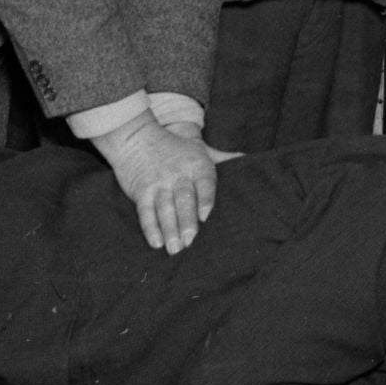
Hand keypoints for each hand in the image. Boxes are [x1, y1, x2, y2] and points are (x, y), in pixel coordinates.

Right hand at [99, 111, 220, 252]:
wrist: (136, 135)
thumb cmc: (175, 148)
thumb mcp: (200, 149)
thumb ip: (223, 158)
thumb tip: (249, 159)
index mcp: (197, 166)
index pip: (204, 183)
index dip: (205, 199)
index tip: (206, 216)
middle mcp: (178, 175)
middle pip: (183, 200)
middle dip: (186, 221)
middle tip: (191, 241)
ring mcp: (158, 183)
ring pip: (164, 208)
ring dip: (169, 230)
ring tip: (175, 249)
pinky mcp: (141, 191)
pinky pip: (146, 211)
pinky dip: (150, 228)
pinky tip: (156, 242)